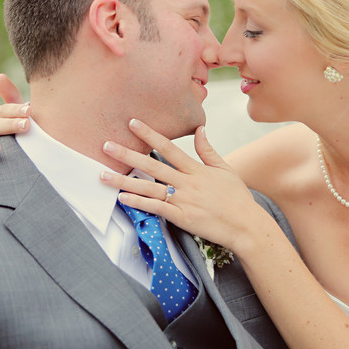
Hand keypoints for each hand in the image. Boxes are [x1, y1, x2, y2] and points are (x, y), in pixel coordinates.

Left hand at [100, 119, 271, 252]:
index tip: (133, 123)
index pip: (169, 148)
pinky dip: (139, 203)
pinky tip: (123, 198)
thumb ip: (208, 150)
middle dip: (128, 154)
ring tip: (102, 175)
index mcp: (197, 169)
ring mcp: (184, 200)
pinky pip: (156, 208)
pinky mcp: (182, 217)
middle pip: (153, 165)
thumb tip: (199, 129)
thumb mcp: (225, 169)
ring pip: (149, 188)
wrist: (245, 225)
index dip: (150, 135)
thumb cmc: (237, 198)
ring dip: (124, 180)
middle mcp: (187, 183)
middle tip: (106, 145)